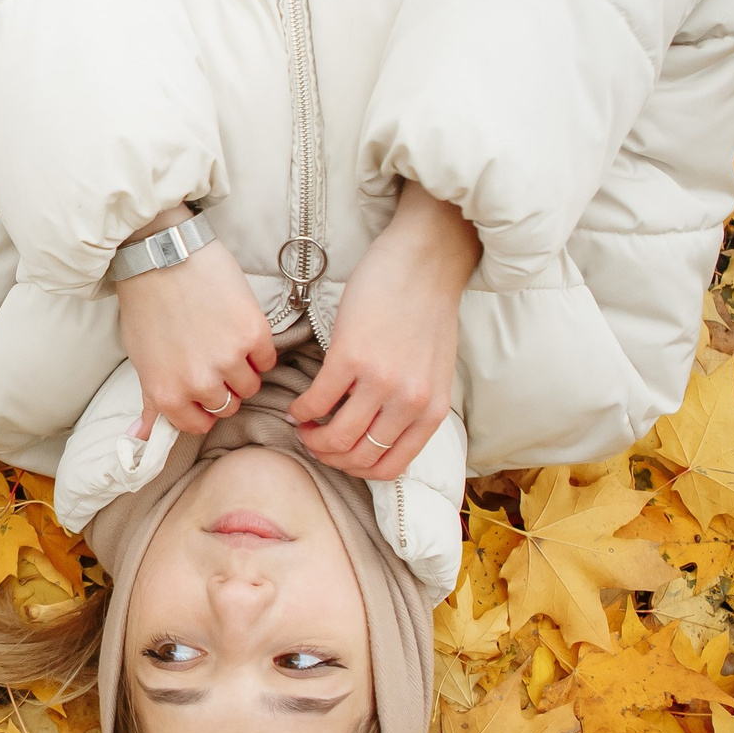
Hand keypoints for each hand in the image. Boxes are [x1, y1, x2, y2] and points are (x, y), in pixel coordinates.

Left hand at [115, 209, 280, 438]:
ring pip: (251, 385)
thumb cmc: (145, 304)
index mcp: (167, 394)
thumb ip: (150, 400)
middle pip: (229, 406)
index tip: (203, 387)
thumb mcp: (141, 358)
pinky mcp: (252, 334)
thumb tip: (143, 437)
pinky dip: (258, 347)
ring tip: (225, 339)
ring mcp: (227, 360)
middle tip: (213, 356)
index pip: (200, 424)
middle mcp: (198, 384)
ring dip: (243, 367)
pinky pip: (267, 359)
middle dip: (224, 386)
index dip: (203, 405)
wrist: (161, 253)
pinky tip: (239, 326)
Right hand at [289, 183, 479, 480]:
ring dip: (312, 438)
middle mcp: (409, 403)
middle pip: (358, 458)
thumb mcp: (435, 372)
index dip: (357, 469)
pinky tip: (298, 404)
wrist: (425, 263)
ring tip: (304, 425)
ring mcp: (380, 382)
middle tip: (315, 440)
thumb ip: (413, 405)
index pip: (389, 467)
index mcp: (432, 411)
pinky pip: (317, 402)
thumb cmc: (428, 311)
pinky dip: (301, 410)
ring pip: (335, 438)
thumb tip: (379, 431)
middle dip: (330, 456)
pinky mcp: (351, 357)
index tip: (341, 455)